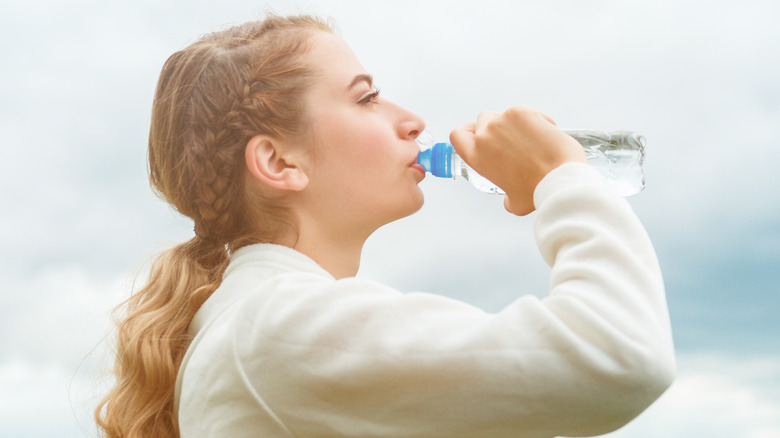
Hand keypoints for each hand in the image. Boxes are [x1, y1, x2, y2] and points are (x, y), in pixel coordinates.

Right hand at [450, 106, 585, 215]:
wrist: (559, 177)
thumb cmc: (538, 191)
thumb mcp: (513, 202)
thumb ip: (505, 194)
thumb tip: (510, 198)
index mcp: (477, 157)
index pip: (457, 135)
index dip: (467, 132)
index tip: (476, 134)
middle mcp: (486, 135)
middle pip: (482, 120)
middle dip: (495, 127)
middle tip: (511, 139)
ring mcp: (503, 121)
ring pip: (504, 114)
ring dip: (515, 124)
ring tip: (532, 141)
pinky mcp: (522, 112)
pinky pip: (524, 113)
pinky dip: (534, 120)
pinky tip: (545, 135)